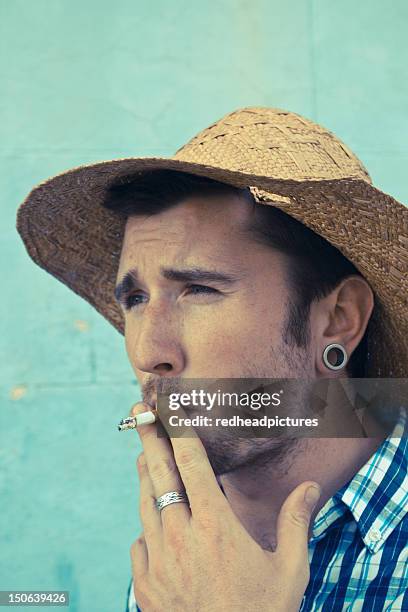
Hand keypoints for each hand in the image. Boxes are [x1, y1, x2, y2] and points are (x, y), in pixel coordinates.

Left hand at [129, 402, 320, 611]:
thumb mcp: (289, 570)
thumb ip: (295, 523)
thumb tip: (310, 488)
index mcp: (215, 525)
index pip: (192, 464)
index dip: (179, 430)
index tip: (169, 407)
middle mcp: (181, 535)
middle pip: (159, 473)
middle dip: (148, 436)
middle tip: (137, 410)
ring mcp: (158, 560)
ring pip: (146, 503)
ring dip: (146, 475)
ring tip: (145, 455)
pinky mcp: (145, 584)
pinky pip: (141, 542)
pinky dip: (148, 525)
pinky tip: (156, 522)